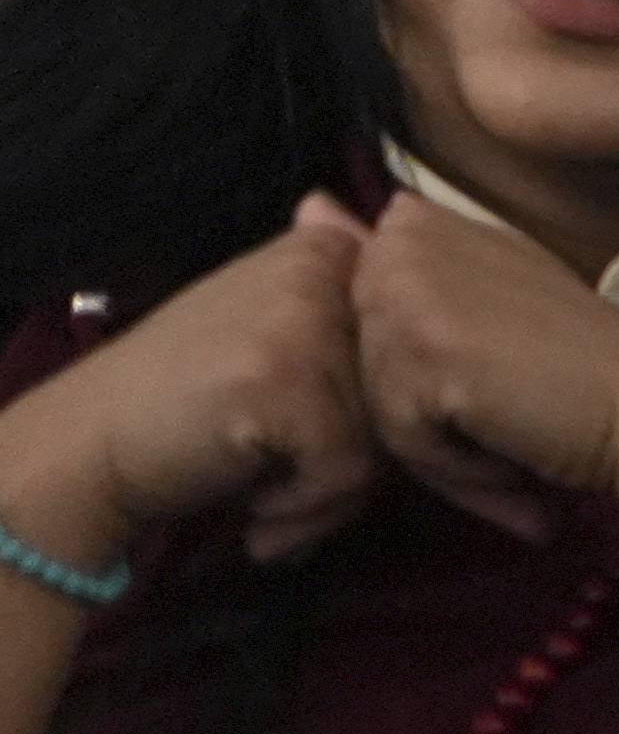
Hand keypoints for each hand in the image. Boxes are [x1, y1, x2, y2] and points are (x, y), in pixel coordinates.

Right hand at [0, 212, 380, 569]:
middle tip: (283, 480)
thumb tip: (384, 223)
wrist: (90, 444)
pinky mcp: (285, 381)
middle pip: (402, 396)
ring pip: (384, 440)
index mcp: (321, 250)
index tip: (308, 433)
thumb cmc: (188, 400)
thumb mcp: (267, 331)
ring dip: (327, 495)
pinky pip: (348, 471)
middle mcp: (317, 271)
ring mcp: (302, 322)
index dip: (372, 414)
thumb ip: (337, 306)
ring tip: (265, 495)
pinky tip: (255, 509)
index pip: (412, 351)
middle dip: (354, 461)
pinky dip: (305, 509)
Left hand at [346, 187, 618, 541]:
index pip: (364, 322)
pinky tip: (511, 447)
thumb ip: (404, 257)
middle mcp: (405, 243)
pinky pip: (400, 438)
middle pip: (363, 363)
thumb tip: (305, 204)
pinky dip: (457, 465)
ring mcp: (408, 294)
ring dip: (444, 444)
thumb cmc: (581, 363)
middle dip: (428, 411)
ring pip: (376, 404)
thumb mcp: (491, 288)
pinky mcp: (420, 354)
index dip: (423, 369)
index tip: (496, 375)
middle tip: (510, 413)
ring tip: (513, 433)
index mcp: (418, 221)